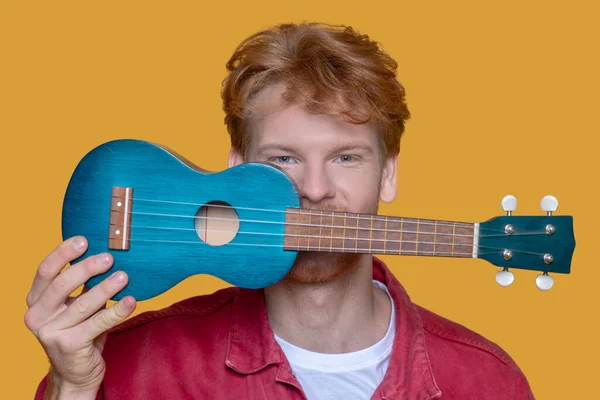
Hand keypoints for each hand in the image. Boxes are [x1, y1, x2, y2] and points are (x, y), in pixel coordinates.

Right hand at [25, 236, 135, 395]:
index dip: (63, 253)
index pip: (45, 271)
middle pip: (62, 284)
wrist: (76, 372)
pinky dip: (117, 311)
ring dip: (106, 288)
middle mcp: (38, 316)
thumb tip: (108, 254)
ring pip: (83, 304)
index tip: (83, 240)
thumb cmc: (79, 331)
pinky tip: (131, 301)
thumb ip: (82, 285)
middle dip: (87, 268)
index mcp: (36, 301)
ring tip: (124, 276)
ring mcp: (51, 333)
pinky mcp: (69, 346)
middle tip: (109, 257)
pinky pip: (98, 323)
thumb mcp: (75, 306)